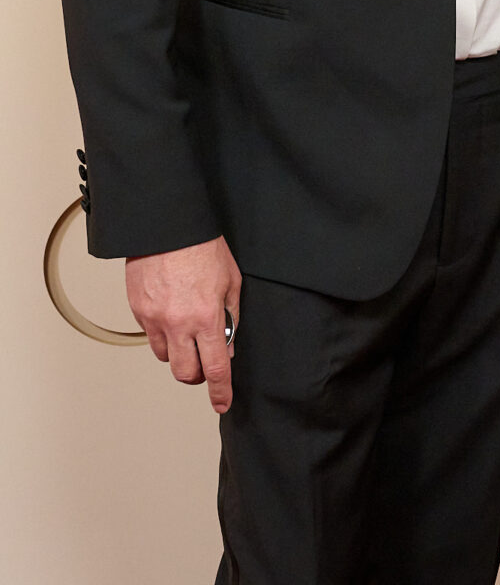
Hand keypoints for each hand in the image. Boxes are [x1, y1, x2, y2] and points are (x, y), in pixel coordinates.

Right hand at [126, 237, 241, 413]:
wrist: (167, 225)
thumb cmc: (202, 247)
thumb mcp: (231, 280)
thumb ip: (230, 316)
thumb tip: (227, 344)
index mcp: (206, 317)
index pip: (215, 368)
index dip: (220, 391)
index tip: (222, 403)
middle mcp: (178, 323)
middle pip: (184, 373)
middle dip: (196, 374)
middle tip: (204, 364)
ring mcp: (154, 318)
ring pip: (165, 356)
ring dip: (178, 352)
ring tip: (187, 331)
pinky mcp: (138, 310)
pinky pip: (151, 335)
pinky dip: (163, 332)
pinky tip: (171, 312)